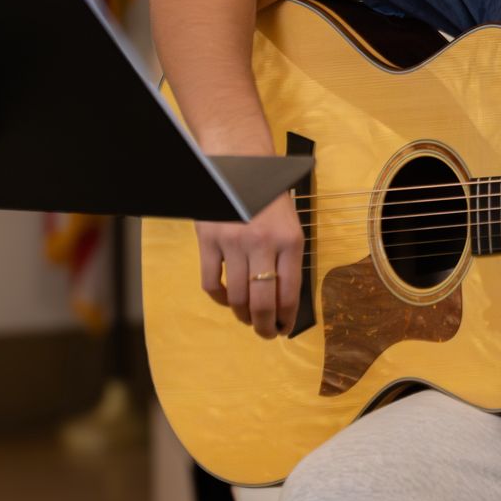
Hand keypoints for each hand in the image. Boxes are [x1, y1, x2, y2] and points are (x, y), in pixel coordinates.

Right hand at [194, 190, 303, 338]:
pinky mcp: (209, 240)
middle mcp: (263, 243)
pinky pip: (211, 282)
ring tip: (247, 318)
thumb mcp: (291, 227)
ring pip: (237, 296)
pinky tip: (227, 299)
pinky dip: (219, 298)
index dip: (287, 317)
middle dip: (264, 325)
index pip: (290, 292)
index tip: (285, 328)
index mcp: (290, 241)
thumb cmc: (271, 202)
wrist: (242, 167)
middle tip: (266, 333)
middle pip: (262, 301)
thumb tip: (284, 303)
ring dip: (242, 315)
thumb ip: (288, 261)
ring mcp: (233, 242)